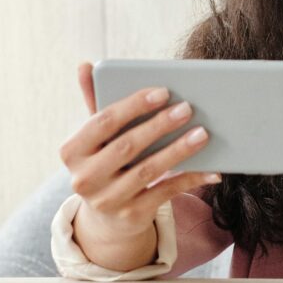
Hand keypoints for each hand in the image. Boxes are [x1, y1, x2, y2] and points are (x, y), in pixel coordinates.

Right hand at [61, 63, 220, 265]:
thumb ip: (94, 101)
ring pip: (148, 170)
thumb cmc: (104, 162)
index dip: (134, 105)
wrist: (105, 218)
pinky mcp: (131, 216)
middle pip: (127, 146)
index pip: (103, 121)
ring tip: (202, 133)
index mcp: (72, 151)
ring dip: (178, 150)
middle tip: (188, 108)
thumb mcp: (95, 137)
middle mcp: (84, 178)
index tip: (163, 91)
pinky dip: (189, 180)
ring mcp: (107, 200)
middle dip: (159, 125)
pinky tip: (210, 169)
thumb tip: (85, 64)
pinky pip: (164, 193)